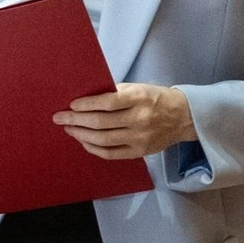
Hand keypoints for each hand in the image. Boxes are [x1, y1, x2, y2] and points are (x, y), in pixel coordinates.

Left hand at [53, 83, 196, 159]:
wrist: (183, 117)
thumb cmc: (155, 98)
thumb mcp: (138, 88)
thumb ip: (115, 93)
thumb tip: (86, 98)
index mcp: (138, 99)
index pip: (107, 102)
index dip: (86, 104)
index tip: (71, 104)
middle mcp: (139, 119)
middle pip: (101, 122)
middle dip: (76, 120)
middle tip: (60, 118)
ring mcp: (140, 138)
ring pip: (103, 140)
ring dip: (81, 135)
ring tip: (69, 129)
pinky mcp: (140, 152)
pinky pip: (111, 154)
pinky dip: (94, 148)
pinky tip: (83, 141)